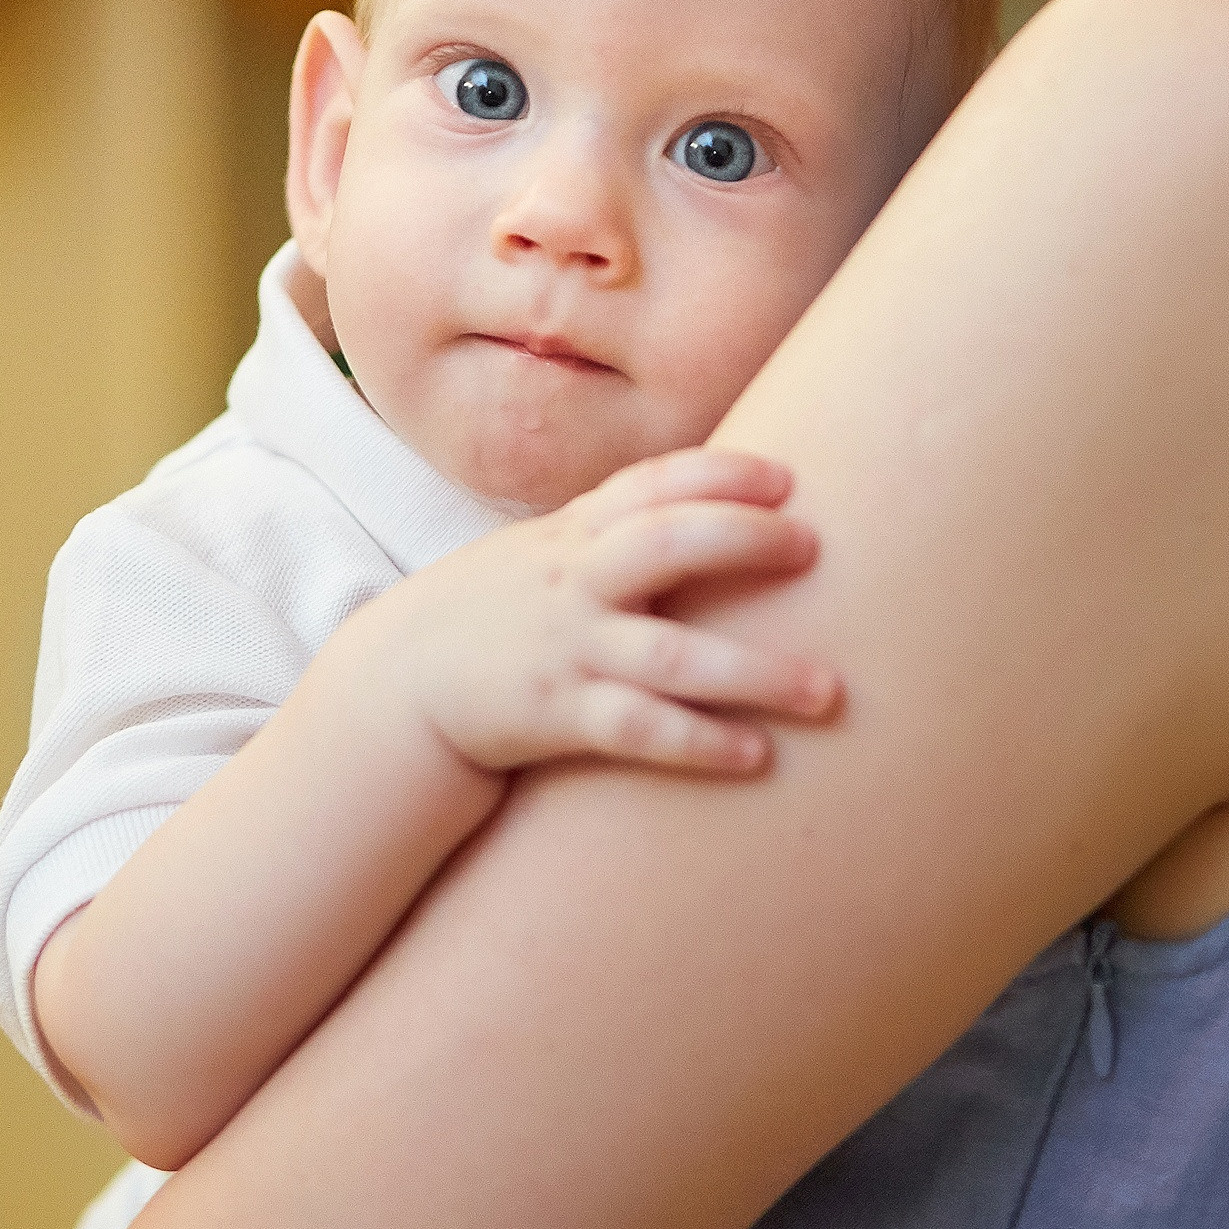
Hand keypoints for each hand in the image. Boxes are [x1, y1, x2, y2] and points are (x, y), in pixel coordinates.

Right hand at [385, 448, 840, 777]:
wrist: (401, 681)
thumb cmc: (503, 609)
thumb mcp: (552, 550)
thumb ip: (621, 529)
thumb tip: (720, 507)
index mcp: (575, 531)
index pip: (653, 484)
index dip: (721, 474)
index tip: (788, 479)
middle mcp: (575, 581)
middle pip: (666, 544)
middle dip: (743, 539)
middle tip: (816, 547)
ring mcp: (568, 649)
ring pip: (671, 655)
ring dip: (755, 672)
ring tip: (827, 690)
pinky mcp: (556, 716)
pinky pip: (637, 730)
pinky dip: (698, 741)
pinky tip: (756, 754)